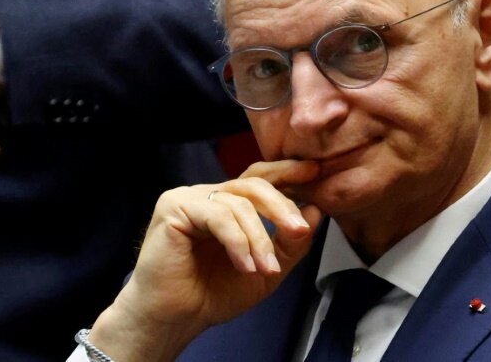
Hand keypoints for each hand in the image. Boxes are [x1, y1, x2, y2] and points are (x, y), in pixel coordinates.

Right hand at [89, 159, 322, 361]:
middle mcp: (210, 195)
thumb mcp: (266, 269)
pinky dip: (237, 242)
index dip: (287, 172)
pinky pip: (218, 216)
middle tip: (299, 229)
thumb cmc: (213, 294)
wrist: (176, 319)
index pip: (260, 179)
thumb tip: (316, 211)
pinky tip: (244, 266)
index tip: (315, 171)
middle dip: (281, 206)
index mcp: (230, 204)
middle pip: (254, 184)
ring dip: (259, 240)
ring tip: (266, 269)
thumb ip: (291, 243)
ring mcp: (191, 198)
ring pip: (239, 203)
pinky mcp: (175, 207)